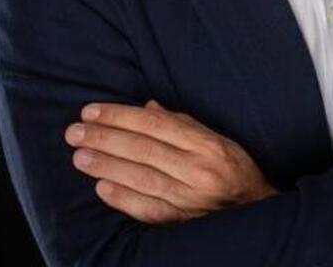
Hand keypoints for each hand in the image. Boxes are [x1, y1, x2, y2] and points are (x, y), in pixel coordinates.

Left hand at [64, 99, 278, 223]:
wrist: (257, 212)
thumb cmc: (233, 169)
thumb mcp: (215, 138)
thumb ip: (181, 123)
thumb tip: (146, 107)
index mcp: (208, 143)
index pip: (156, 124)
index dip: (121, 115)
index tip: (93, 110)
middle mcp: (200, 170)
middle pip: (144, 149)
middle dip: (106, 137)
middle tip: (75, 131)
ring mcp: (191, 199)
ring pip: (142, 178)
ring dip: (107, 165)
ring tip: (80, 155)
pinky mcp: (183, 223)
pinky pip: (148, 209)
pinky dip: (123, 198)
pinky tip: (101, 187)